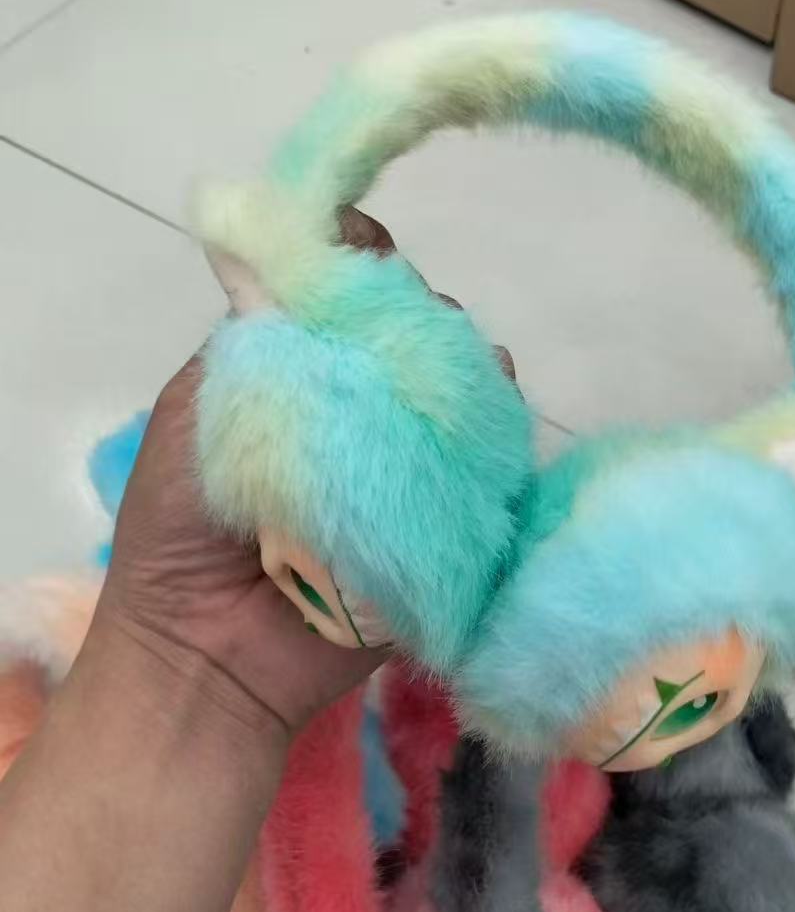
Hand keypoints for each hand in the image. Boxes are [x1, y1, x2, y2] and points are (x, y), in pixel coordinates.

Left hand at [96, 210, 508, 734]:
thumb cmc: (182, 533)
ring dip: (463, 371)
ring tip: (458, 373)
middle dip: (418, 316)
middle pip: (410, 333)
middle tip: (409, 332)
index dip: (359, 262)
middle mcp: (353, 410)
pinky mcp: (440, 522)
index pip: (342, 293)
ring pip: (456, 394)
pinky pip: (486, 471)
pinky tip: (492, 415)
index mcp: (291, 372)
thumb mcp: (194, 415)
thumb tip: (317, 275)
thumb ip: (249, 346)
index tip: (368, 255)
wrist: (209, 656)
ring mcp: (402, 466)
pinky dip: (496, 441)